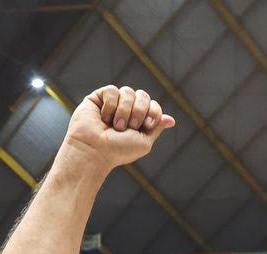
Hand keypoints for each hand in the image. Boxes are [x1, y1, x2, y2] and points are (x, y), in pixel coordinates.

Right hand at [59, 85, 175, 174]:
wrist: (95, 150)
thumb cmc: (118, 150)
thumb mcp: (144, 142)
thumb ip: (156, 128)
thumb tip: (171, 119)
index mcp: (139, 121)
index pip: (153, 105)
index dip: (153, 111)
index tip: (146, 125)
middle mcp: (126, 110)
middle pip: (142, 95)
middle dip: (139, 110)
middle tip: (130, 126)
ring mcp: (113, 103)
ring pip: (127, 91)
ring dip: (124, 110)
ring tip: (116, 126)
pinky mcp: (98, 98)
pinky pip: (111, 90)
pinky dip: (110, 105)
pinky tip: (103, 117)